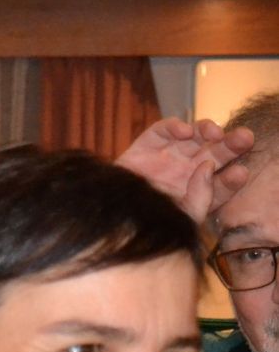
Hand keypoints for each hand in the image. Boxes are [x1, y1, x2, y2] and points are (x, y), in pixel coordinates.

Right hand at [116, 116, 252, 221]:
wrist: (108, 219)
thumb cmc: (144, 225)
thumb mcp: (180, 219)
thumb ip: (201, 197)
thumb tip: (208, 168)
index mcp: (196, 193)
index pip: (222, 182)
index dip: (233, 177)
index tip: (239, 174)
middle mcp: (185, 172)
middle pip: (215, 154)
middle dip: (231, 145)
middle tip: (243, 139)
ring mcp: (167, 157)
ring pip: (195, 136)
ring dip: (208, 130)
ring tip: (214, 133)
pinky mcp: (147, 145)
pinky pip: (165, 129)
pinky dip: (175, 126)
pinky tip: (185, 132)